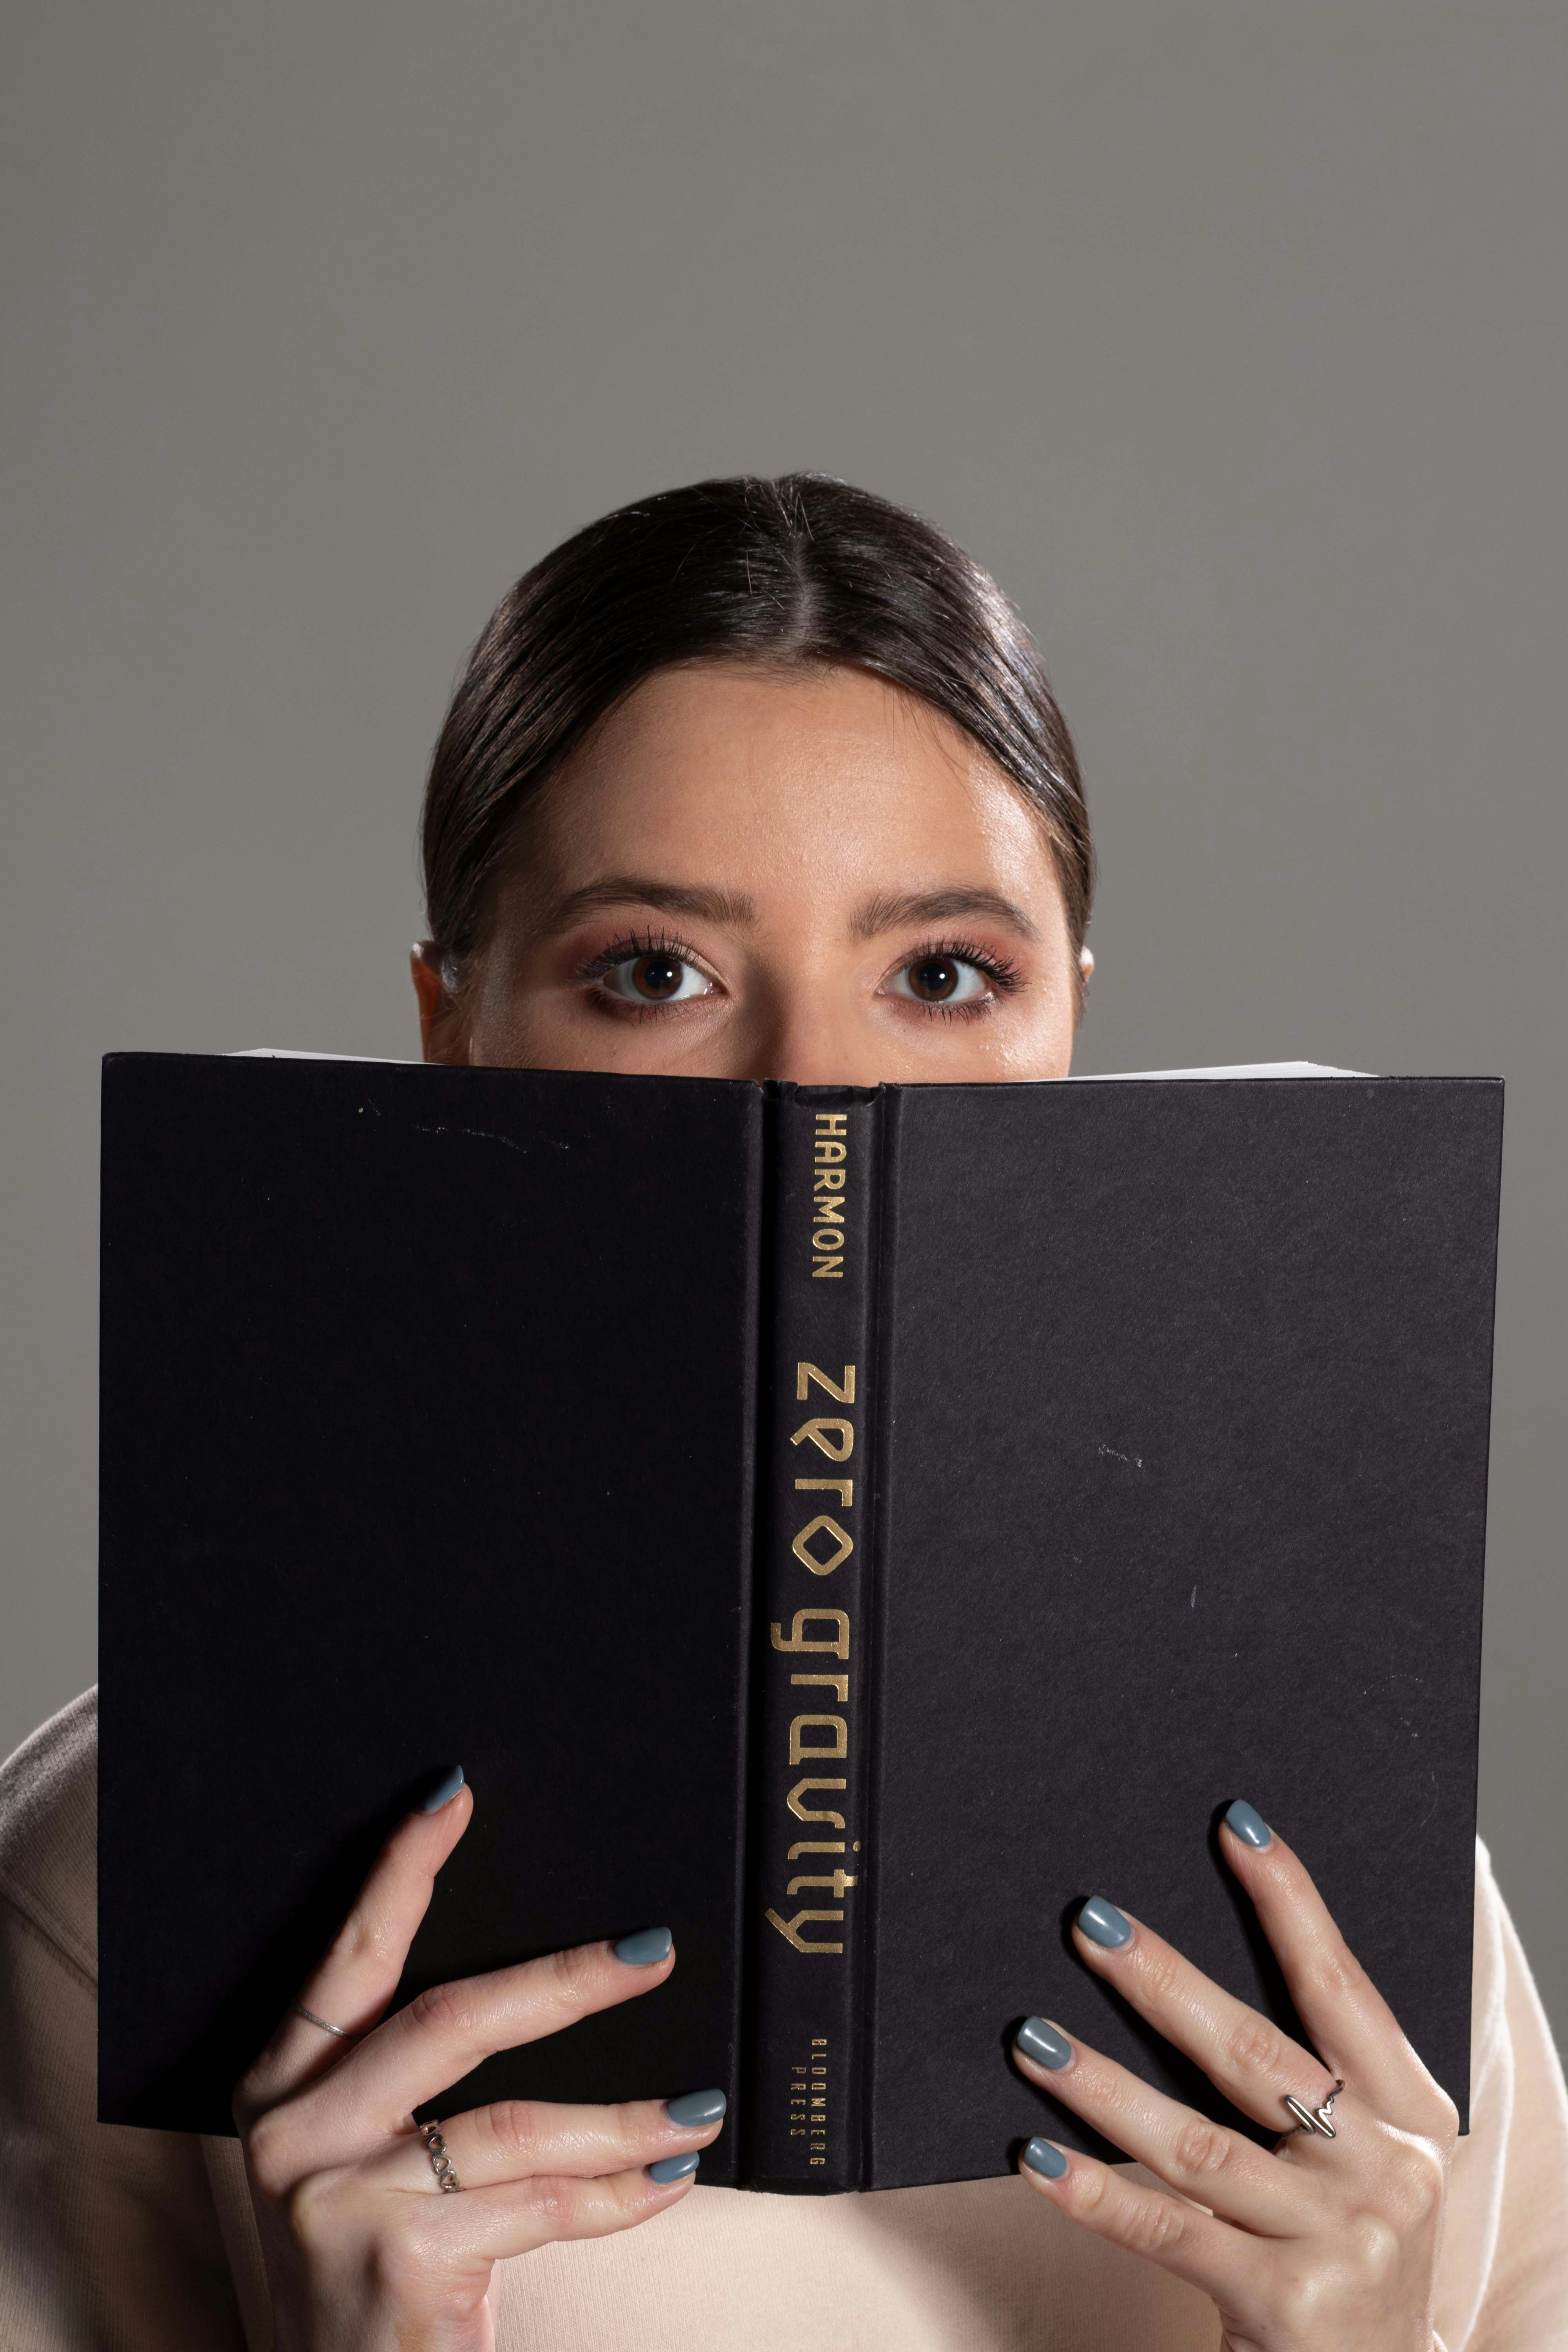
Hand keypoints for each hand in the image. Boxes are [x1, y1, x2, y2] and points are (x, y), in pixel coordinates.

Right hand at [233, 1774, 722, 2351]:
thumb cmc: (378, 2259)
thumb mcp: (371, 2155)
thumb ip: (418, 2074)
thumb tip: (553, 1972)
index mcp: (280, 2086)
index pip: (352, 1955)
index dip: (402, 1870)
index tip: (455, 1793)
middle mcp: (292, 2134)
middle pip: (449, 2020)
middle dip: (565, 1979)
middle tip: (653, 1948)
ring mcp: (337, 2199)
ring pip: (510, 2125)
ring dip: (621, 2114)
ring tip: (698, 2106)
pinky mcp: (397, 2263)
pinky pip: (537, 2208)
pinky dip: (616, 2195)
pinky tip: (667, 2181)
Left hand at [1010, 1804, 1456, 2351]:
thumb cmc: (1348, 2247)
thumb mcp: (1364, 2158)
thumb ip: (1314, 2077)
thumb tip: (1190, 1964)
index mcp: (1410, 2114)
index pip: (1341, 1987)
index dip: (1289, 1902)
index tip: (1234, 1826)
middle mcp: (1385, 2171)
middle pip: (1255, 2055)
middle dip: (1164, 1981)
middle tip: (1089, 1920)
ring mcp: (1339, 2243)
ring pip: (1196, 2143)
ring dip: (1103, 2084)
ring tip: (1030, 2037)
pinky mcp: (1285, 2307)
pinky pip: (1168, 2232)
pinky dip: (1095, 2193)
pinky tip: (1037, 2157)